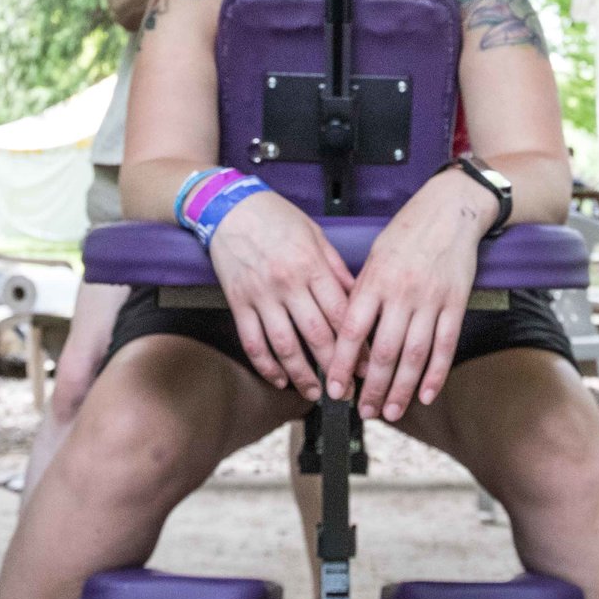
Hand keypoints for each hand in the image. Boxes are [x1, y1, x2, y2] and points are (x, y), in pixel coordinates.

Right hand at [207, 193, 353, 400]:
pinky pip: (252, 341)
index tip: (368, 366)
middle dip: (335, 368)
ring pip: (284, 345)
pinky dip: (265, 365)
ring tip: (315, 393)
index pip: (341, 313)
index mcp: (311, 265)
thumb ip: (336, 268)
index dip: (357, 344)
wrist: (229, 206)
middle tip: (348, 389)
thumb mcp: (315, 234)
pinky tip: (279, 378)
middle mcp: (287, 283)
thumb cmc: (276, 216)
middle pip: (317, 335)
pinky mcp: (238, 302)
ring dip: (301, 375)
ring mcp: (261, 295)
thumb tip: (358, 297)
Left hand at [324, 172, 492, 422]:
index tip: (334, 388)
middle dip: (372, 388)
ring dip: (401, 389)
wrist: (450, 209)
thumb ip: (362, 293)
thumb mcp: (374, 256)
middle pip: (383, 351)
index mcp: (374, 280)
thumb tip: (348, 332)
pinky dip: (436, 374)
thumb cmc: (407, 231)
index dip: (342, 364)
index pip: (352, 331)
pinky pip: (445, 346)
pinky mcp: (455, 304)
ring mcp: (431, 300)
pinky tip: (425, 394)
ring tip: (391, 412)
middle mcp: (401, 293)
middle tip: (364, 411)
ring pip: (414, 355)